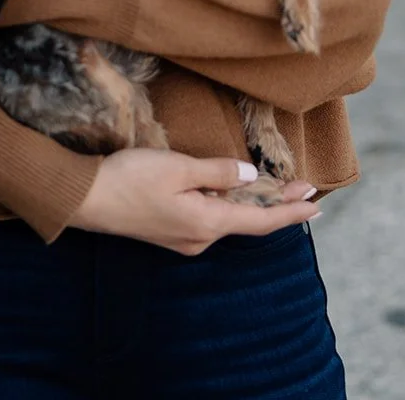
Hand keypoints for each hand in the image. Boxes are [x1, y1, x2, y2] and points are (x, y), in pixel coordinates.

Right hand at [70, 148, 320, 254]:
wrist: (86, 200)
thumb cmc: (130, 179)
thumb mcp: (178, 167)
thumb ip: (217, 171)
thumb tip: (250, 176)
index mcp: (207, 223)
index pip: (260, 220)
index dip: (291, 211)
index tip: (318, 203)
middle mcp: (200, 238)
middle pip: (248, 220)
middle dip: (278, 203)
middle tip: (306, 187)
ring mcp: (184, 237)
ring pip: (229, 218)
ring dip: (253, 202)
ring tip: (276, 186)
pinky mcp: (170, 230)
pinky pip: (211, 217)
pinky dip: (230, 203)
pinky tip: (232, 190)